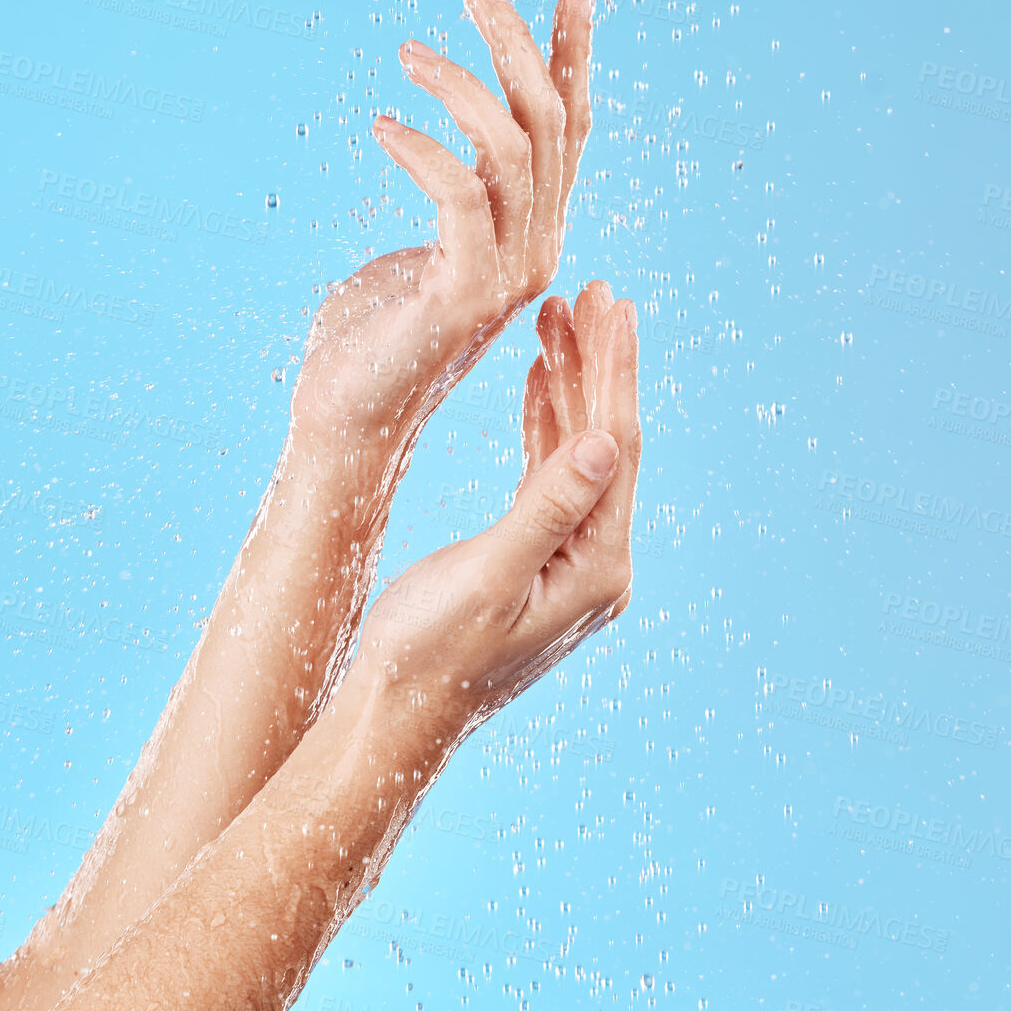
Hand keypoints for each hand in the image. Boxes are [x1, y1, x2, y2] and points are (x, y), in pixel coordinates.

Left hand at [288, 0, 594, 477]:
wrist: (345, 420)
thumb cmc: (369, 335)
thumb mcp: (422, 244)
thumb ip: (456, 199)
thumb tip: (445, 147)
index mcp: (529, 237)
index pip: (568, 133)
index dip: (571, 60)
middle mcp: (535, 253)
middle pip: (551, 124)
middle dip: (518, 43)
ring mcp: (507, 277)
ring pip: (516, 150)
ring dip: (462, 86)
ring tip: (406, 52)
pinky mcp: (462, 295)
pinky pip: (462, 196)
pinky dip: (424, 150)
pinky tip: (381, 127)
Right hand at [354, 281, 639, 728]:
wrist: (394, 720)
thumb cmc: (428, 654)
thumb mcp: (489, 579)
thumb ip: (547, 509)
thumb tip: (604, 441)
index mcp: (597, 568)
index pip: (616, 448)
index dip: (613, 372)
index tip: (614, 304)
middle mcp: (598, 565)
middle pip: (606, 442)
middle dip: (599, 366)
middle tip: (595, 290)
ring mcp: (571, 564)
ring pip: (578, 454)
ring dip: (570, 386)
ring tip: (561, 317)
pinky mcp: (539, 563)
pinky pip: (551, 479)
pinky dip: (546, 425)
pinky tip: (538, 381)